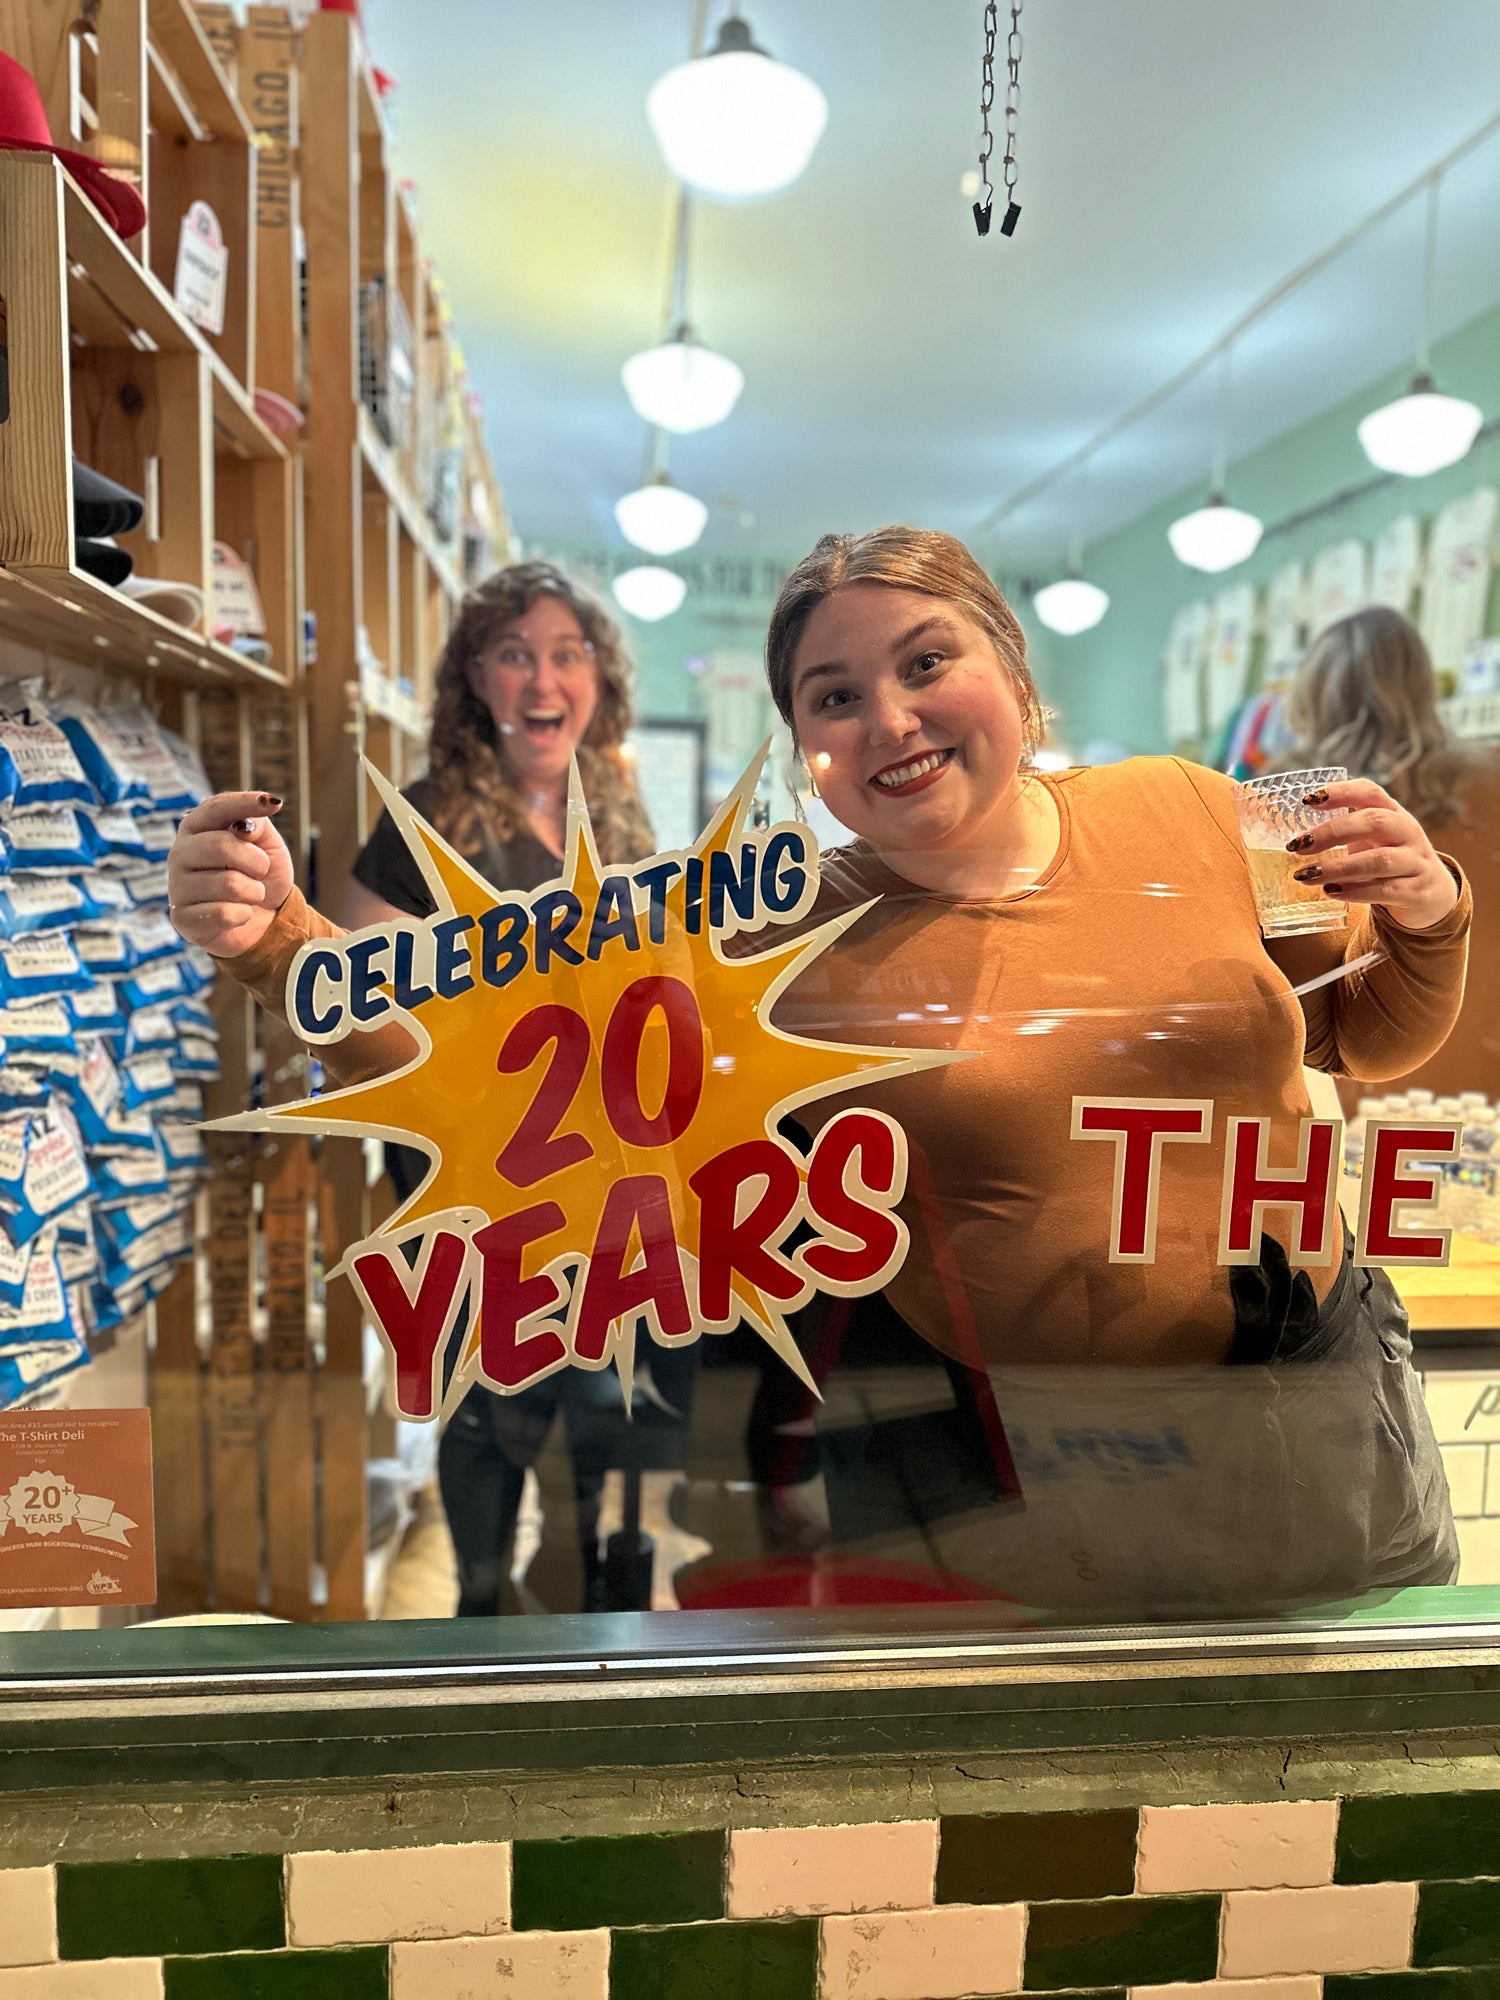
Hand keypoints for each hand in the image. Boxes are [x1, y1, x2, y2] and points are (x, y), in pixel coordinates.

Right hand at [168, 791, 293, 958]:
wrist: (263, 919)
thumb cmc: (260, 875)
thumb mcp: (268, 845)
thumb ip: (258, 826)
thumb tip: (245, 826)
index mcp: (197, 827)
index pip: (216, 807)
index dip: (244, 803)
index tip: (273, 804)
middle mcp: (180, 852)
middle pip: (221, 846)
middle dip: (257, 862)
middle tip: (261, 871)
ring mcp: (177, 886)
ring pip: (229, 884)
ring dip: (254, 892)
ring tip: (250, 894)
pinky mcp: (182, 918)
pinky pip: (224, 914)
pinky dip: (244, 915)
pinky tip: (238, 914)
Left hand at [1286, 778, 1458, 930]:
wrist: (1432, 895)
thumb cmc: (1389, 860)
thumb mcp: (1374, 839)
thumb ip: (1344, 831)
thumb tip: (1292, 838)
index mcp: (1394, 813)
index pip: (1370, 792)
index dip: (1340, 792)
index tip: (1307, 800)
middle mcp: (1408, 832)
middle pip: (1373, 822)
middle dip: (1332, 832)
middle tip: (1297, 845)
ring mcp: (1416, 862)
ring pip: (1379, 860)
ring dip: (1338, 867)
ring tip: (1306, 875)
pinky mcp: (1416, 891)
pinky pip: (1385, 890)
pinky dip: (1354, 892)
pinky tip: (1330, 891)